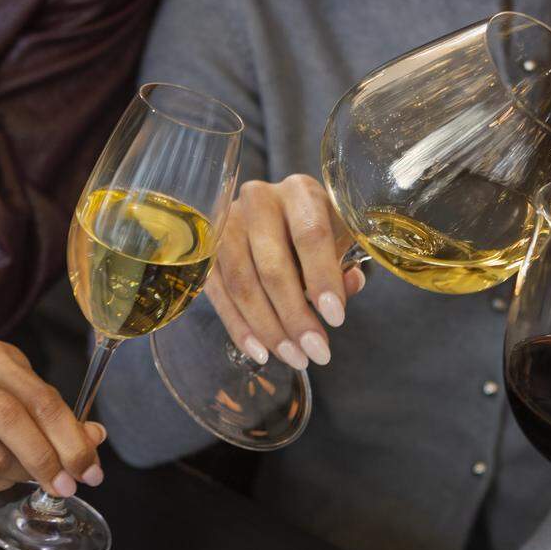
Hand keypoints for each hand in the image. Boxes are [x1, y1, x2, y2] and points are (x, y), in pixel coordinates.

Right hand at [0, 341, 105, 500]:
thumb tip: (94, 438)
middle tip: (68, 484)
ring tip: (28, 472)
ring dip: (22, 476)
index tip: (89, 468)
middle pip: (10, 423)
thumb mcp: (23, 391)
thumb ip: (58, 415)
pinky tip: (1, 476)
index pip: (40, 398)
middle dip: (47, 460)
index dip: (71, 438)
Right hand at [205, 174, 363, 371]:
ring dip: (268, 328)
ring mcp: (227, 223)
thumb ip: (343, 266)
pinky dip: (239, 327)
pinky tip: (260, 352)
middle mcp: (259, 200)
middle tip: (315, 352)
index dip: (323, 278)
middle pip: (272, 266)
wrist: (277, 216)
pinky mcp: (207, 248)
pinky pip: (219, 293)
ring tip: (294, 357)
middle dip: (295, 316)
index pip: (310, 235)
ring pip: (242, 283)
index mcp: (300, 191)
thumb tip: (343, 293)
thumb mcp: (337, 241)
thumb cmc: (314, 231)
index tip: (336, 319)